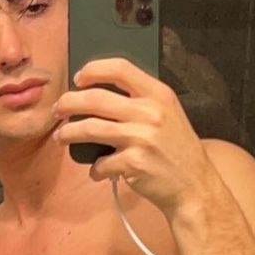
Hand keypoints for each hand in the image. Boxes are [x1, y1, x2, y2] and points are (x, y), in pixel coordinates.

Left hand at [52, 56, 213, 217]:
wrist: (195, 186)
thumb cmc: (177, 149)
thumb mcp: (169, 114)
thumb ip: (142, 100)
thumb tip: (100, 94)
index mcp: (159, 94)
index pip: (120, 68)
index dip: (94, 69)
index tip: (79, 78)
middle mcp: (150, 112)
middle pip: (95, 98)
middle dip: (68, 103)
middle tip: (59, 109)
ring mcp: (141, 138)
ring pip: (90, 128)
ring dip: (68, 133)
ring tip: (61, 136)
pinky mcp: (133, 163)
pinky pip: (100, 162)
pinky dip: (94, 168)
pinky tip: (97, 170)